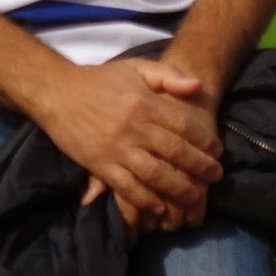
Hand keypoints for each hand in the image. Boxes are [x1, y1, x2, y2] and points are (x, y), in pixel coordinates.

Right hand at [36, 59, 221, 223]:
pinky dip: (145, 201)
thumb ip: (168, 75)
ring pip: (154, 174)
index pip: (183, 125)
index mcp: (144, 102)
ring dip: (178, 188)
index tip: (218, 150)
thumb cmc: (100, 80)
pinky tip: (159, 208)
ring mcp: (117, 148)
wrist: (57, 92)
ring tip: (194, 196)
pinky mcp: (100, 165)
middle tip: (216, 176)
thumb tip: (198, 87)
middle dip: (200, 166)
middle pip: (174, 151)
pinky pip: (127, 188)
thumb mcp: (136, 68)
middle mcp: (134, 127)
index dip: (205, 140)